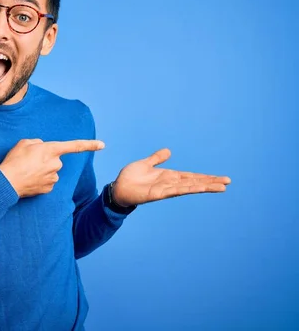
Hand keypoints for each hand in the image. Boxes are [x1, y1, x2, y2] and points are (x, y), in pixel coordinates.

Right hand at [0, 139, 104, 197]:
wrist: (7, 182)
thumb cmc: (14, 161)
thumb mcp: (24, 143)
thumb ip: (38, 143)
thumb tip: (43, 148)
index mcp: (51, 150)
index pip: (74, 146)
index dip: (89, 145)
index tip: (102, 145)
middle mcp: (55, 164)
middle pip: (56, 160)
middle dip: (46, 159)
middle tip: (30, 161)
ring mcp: (53, 177)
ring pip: (52, 171)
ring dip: (43, 170)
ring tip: (27, 171)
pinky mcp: (49, 188)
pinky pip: (48, 181)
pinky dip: (40, 180)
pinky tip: (29, 179)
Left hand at [112, 148, 230, 206]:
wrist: (117, 188)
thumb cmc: (129, 178)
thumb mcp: (145, 164)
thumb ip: (157, 159)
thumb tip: (168, 151)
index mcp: (168, 176)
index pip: (191, 177)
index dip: (205, 177)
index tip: (220, 178)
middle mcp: (170, 183)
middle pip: (194, 182)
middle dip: (211, 182)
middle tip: (228, 182)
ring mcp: (166, 189)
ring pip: (189, 187)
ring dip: (205, 187)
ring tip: (222, 187)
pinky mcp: (158, 194)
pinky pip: (176, 190)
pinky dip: (188, 188)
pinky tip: (199, 188)